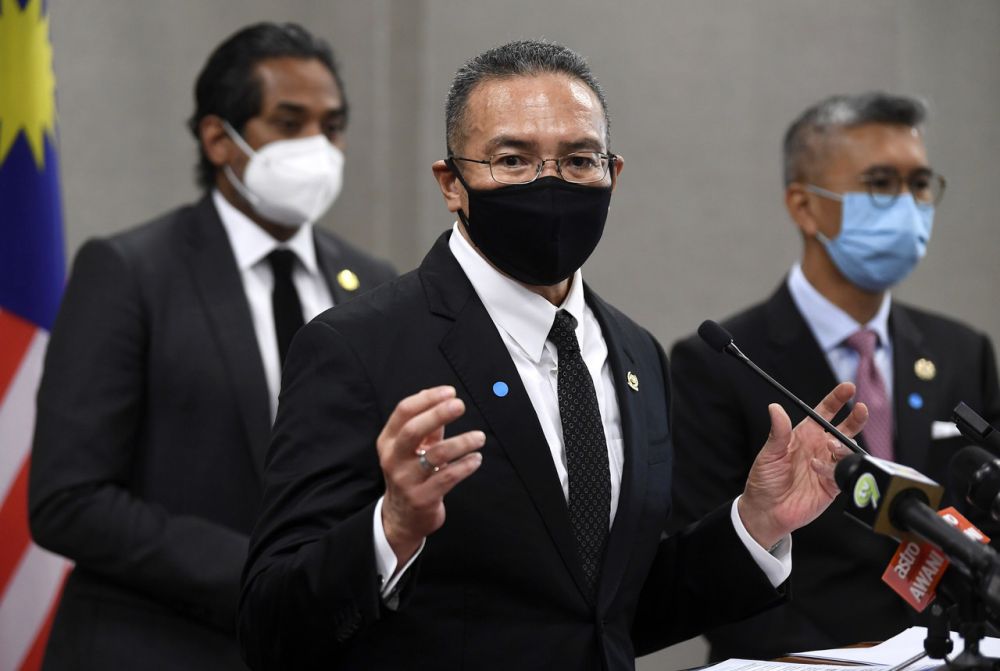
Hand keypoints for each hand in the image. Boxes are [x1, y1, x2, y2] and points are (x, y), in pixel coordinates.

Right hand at [378, 385, 484, 563]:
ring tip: (480, 437)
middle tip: (460, 405)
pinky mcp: (422, 498)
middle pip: (413, 430)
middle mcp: (393, 459)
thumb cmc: (410, 474)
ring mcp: (406, 480)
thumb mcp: (411, 448)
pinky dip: (465, 465)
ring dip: (461, 442)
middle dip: (438, 414)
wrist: (401, 517)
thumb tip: (436, 395)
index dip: (427, 398)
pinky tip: (476, 458)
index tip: (450, 392)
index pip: (403, 412)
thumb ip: (425, 425)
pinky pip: (447, 477)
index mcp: (388, 441)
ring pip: (436, 455)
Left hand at [738, 381, 867, 548]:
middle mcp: (818, 448)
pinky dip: (833, 469)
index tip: (848, 388)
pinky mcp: (832, 485)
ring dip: (842, 446)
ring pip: (846, 450)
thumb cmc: (764, 480)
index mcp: (804, 435)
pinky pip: (842, 473)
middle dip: (855, 418)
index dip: (837, 399)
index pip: (824, 413)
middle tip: (861, 409)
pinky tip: (818, 469)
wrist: (766, 511)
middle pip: (844, 429)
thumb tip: (775, 407)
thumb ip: (778, 432)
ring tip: (830, 446)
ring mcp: (827, 466)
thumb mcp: (769, 453)